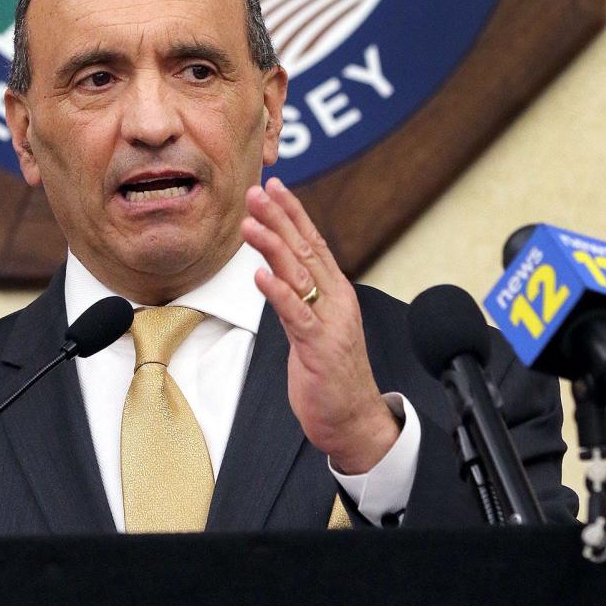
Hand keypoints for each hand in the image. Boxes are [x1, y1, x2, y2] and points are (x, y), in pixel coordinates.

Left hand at [241, 176, 399, 473]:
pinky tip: (260, 275)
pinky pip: (296, 315)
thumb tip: (276, 268)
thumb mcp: (314, 324)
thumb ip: (301, 295)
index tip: (274, 185)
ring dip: (273, 247)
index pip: (313, 242)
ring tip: (250, 224)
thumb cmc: (332, 373)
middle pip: (305, 250)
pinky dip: (278, 293)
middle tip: (257, 191)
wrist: (355, 419)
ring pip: (299, 275)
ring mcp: (330, 322)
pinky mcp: (320, 348)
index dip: (293, 212)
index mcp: (336, 291)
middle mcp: (336, 300)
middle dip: (279, 218)